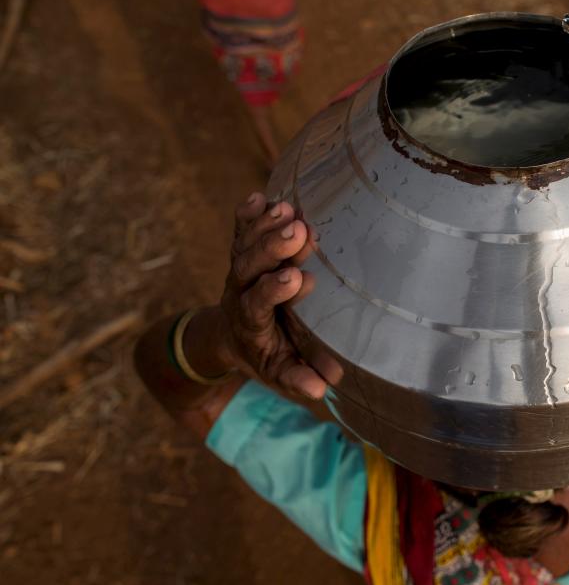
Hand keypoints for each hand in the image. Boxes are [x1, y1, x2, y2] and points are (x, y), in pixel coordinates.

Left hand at [219, 192, 331, 398]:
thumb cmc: (265, 354)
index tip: (297, 277)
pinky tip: (261, 196)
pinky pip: (240, 229)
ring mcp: (239, 268)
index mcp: (251, 321)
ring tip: (289, 209)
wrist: (230, 333)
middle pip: (249, 266)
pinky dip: (248, 213)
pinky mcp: (242, 250)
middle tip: (298, 231)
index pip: (258, 302)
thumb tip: (322, 387)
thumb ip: (297, 377)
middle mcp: (240, 290)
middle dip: (272, 248)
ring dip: (266, 225)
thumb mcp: (279, 371)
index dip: (274, 289)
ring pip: (245, 244)